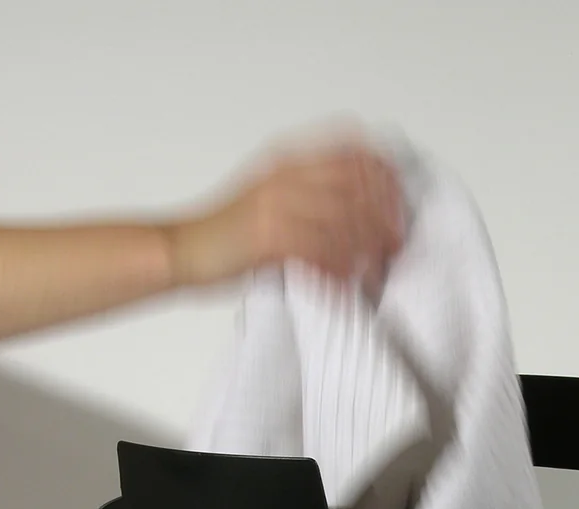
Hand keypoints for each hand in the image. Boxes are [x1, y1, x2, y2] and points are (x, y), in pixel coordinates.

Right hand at [166, 139, 405, 290]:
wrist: (181, 250)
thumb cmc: (225, 236)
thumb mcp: (269, 201)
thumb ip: (308, 199)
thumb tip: (355, 216)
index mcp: (288, 164)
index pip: (351, 153)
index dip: (383, 176)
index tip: (398, 204)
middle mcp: (285, 177)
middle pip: (356, 185)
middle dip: (385, 215)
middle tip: (397, 242)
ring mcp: (277, 205)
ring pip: (344, 220)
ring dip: (368, 247)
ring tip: (379, 267)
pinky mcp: (269, 238)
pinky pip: (321, 252)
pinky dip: (339, 271)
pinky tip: (345, 284)